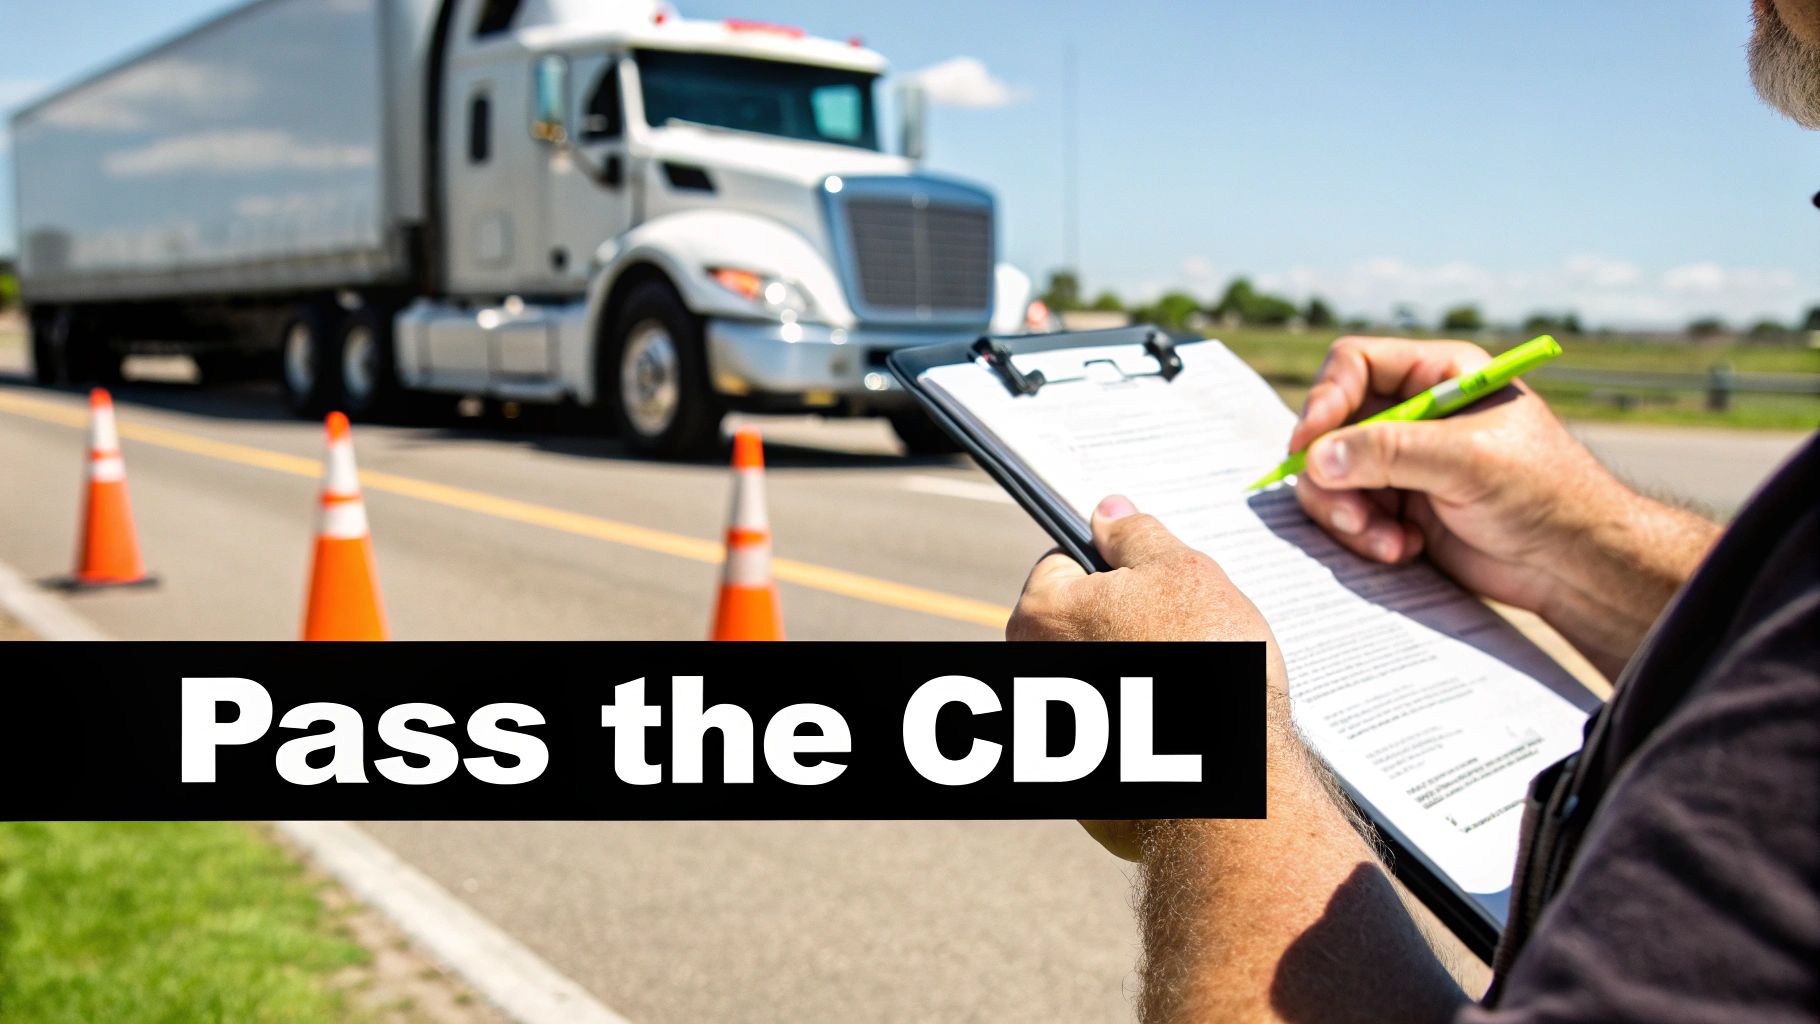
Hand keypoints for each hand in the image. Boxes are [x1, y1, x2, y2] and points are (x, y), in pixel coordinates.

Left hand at [1007, 495, 1288, 859]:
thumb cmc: (1209, 668)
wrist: (1229, 784)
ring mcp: (1048, 733)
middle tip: (1180, 635)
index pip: (1061, 563)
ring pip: (1093, 678)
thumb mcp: (1182, 573)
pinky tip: (1179, 729)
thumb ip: (1136, 535)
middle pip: (1075, 624)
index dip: (1111, 567)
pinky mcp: (1077, 782)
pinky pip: (1108, 734)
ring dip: (1130, 674)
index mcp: (1041, 614)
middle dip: (1122, 623)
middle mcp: (1028, 673)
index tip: (1150, 584)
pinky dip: (1136, 728)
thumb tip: (1107, 510)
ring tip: (1187, 684)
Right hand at [1290, 335, 1714, 673]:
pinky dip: (1364, 535)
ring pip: (1331, 474)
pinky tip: (1403, 549)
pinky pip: (1348, 511)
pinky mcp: (1399, 505)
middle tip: (1352, 513)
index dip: (1325, 400)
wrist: (1574, 564)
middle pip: (1332, 424)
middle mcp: (1414, 412)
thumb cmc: (1543, 494)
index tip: (1308, 447)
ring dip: (1348, 513)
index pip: (1354, 364)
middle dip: (1333, 473)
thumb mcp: (1468, 461)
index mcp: (1439, 374)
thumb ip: (1389, 452)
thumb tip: (1316, 459)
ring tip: (1387, 541)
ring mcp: (1403, 461)